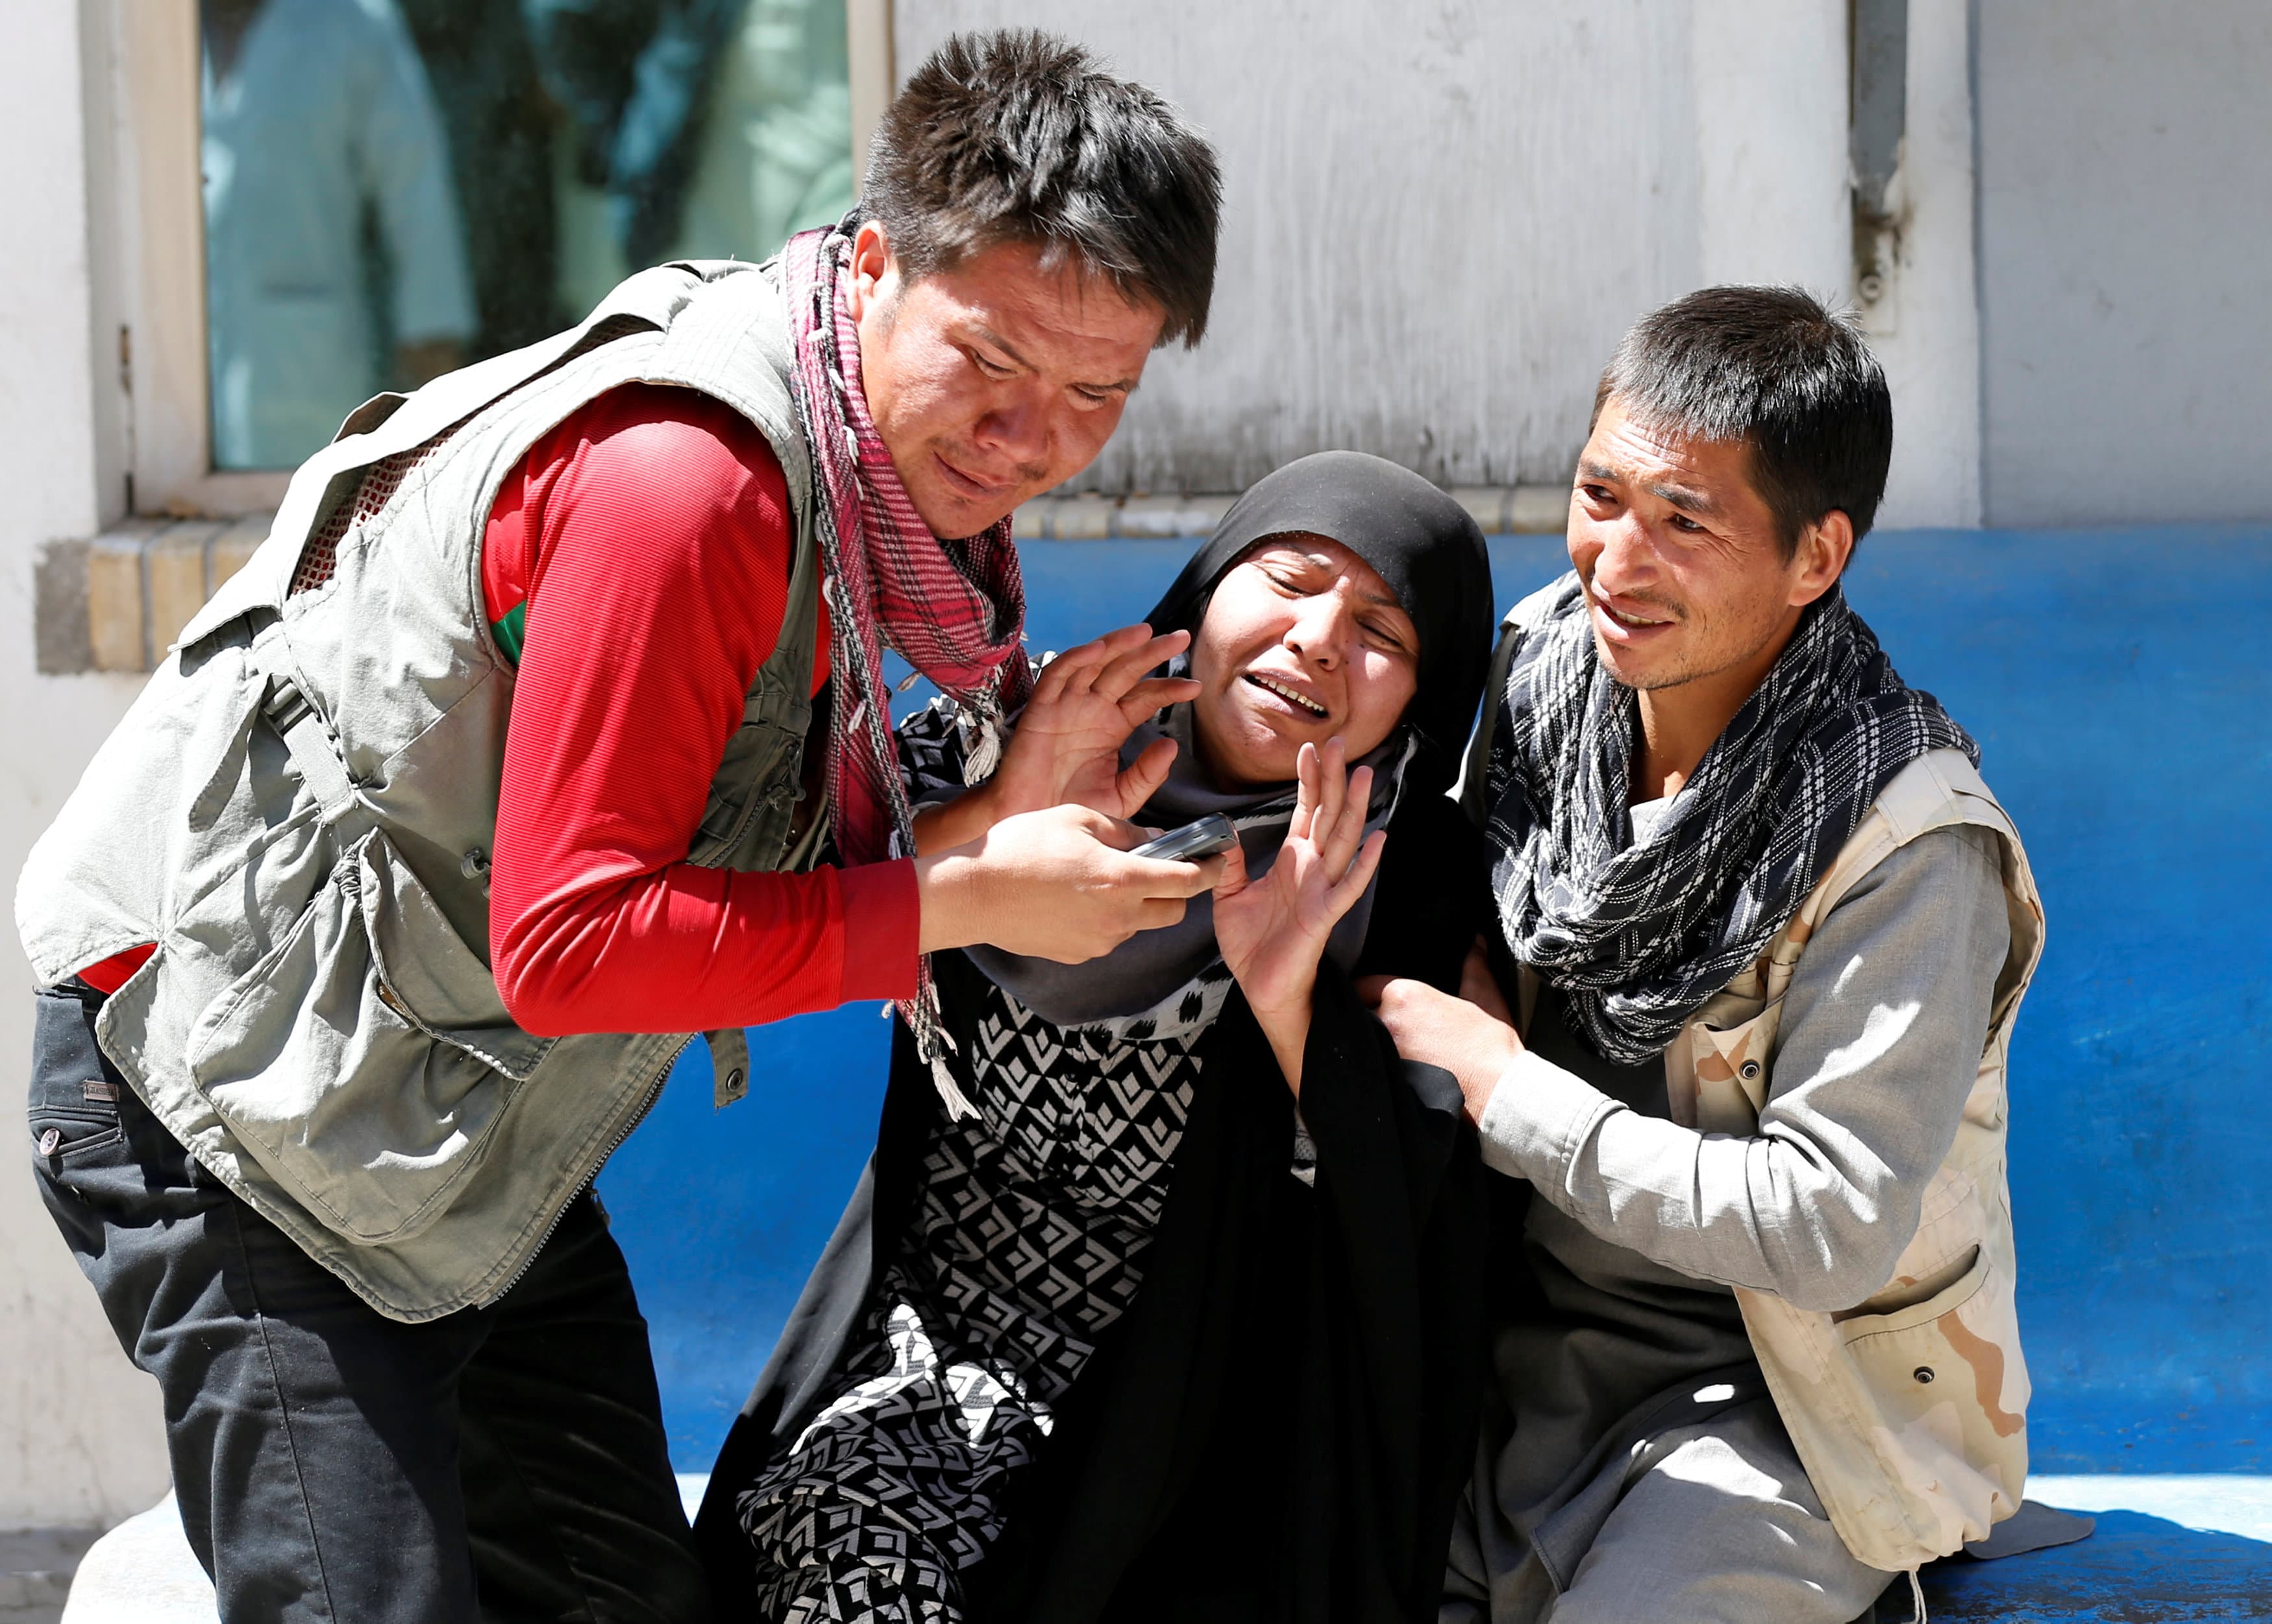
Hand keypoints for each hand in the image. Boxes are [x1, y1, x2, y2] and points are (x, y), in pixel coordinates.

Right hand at [913, 624, 1197, 855]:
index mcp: (1112, 727)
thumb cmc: (1071, 810)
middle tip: (1181, 638)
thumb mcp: (1121, 797)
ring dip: (1118, 645)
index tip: (1195, 687)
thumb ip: (1146, 775)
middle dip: (1152, 652)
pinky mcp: (1040, 709)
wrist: (1030, 825)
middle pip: (1125, 671)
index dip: (1169, 688)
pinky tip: (1099, 649)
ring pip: (1094, 663)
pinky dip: (1077, 659)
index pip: (1145, 697)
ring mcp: (1067, 706)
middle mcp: (1092, 710)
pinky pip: (1057, 675)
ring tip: (1146, 633)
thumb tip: (1171, 746)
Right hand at [915, 801, 1223, 963]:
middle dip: (1177, 891)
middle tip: (1161, 868)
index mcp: (1123, 880)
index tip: (1217, 860)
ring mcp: (1099, 942)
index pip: (1189, 882)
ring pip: (1140, 925)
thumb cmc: (1021, 846)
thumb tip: (1156, 840)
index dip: (1210, 870)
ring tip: (1106, 879)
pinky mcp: (1078, 955)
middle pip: (1173, 911)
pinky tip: (1078, 898)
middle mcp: (1119, 918)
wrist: (972, 893)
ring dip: (1139, 905)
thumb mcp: (1077, 819)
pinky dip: (1108, 919)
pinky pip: (1108, 936)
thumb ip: (1125, 831)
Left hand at [1213, 738, 1385, 1091]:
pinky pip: (1348, 886)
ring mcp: (1322, 890)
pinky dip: (1365, 863)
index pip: (1305, 811)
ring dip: (1354, 808)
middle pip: (1328, 815)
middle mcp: (1312, 869)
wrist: (1259, 987)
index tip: (1309, 748)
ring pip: (1342, 840)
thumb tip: (1223, 834)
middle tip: (1337, 742)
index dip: (1308, 780)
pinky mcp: (1325, 915)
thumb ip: (1230, 864)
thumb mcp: (1229, 896)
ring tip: (1363, 775)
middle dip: (1332, 779)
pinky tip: (1380, 839)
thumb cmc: (1250, 944)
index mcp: (1291, 861)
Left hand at [1357, 948, 1523, 1125]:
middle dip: (1369, 1018)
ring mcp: (1384, 1053)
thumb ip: (1474, 966)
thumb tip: (1478, 942)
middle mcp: (1387, 1021)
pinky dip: (1381, 1067)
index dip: (1367, 991)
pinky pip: (1375, 1068)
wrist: (1497, 1091)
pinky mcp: (1388, 1081)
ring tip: (1393, 1049)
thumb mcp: (1484, 997)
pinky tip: (1398, 1070)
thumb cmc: (1490, 1045)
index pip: (1364, 985)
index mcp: (1404, 995)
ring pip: (1365, 1043)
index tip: (1374, 998)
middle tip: (1387, 1026)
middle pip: (1361, 1015)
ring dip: (1373, 1043)